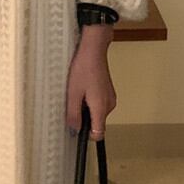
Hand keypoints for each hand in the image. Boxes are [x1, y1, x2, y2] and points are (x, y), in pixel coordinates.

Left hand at [66, 27, 115, 141]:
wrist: (94, 48)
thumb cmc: (83, 68)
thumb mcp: (73, 93)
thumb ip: (73, 114)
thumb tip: (74, 130)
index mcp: (101, 108)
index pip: (98, 134)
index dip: (87, 135)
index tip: (77, 129)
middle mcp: (109, 104)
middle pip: (96, 122)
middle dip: (84, 117)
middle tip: (73, 102)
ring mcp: (110, 96)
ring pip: (97, 112)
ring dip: (87, 107)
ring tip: (78, 91)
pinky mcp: (108, 90)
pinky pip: (99, 102)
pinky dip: (90, 99)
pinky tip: (83, 86)